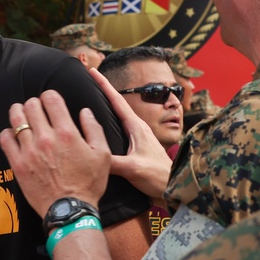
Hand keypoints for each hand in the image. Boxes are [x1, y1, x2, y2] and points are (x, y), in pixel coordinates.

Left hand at [0, 89, 110, 217]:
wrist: (70, 209)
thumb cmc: (88, 183)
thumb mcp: (102, 155)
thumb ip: (94, 129)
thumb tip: (85, 111)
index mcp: (67, 133)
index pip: (51, 99)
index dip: (49, 96)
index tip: (50, 101)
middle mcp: (46, 138)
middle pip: (31, 105)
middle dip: (34, 103)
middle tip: (36, 109)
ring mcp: (29, 150)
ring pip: (16, 119)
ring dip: (18, 113)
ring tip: (21, 115)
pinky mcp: (18, 163)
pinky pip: (5, 139)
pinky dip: (7, 133)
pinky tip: (13, 135)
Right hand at [89, 67, 172, 198]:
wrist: (173, 189)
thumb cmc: (158, 176)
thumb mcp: (133, 168)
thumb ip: (112, 162)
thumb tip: (90, 154)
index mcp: (136, 127)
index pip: (117, 101)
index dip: (103, 85)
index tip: (92, 71)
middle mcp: (136, 129)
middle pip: (115, 105)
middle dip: (101, 92)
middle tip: (86, 82)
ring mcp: (136, 138)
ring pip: (116, 118)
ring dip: (103, 108)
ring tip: (88, 102)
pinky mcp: (135, 148)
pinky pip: (116, 131)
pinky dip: (106, 124)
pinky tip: (97, 130)